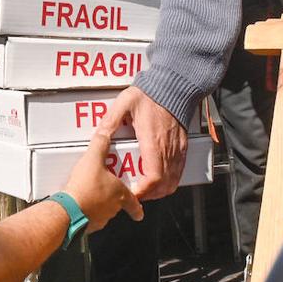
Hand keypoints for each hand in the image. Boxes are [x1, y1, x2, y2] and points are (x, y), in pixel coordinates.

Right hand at [61, 128, 143, 232]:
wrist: (68, 211)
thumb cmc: (85, 187)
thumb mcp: (93, 158)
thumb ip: (101, 144)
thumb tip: (106, 132)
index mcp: (120, 195)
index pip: (134, 204)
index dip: (137, 208)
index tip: (139, 211)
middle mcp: (112, 210)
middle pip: (117, 206)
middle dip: (113, 200)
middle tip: (107, 191)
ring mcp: (100, 219)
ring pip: (103, 213)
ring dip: (98, 206)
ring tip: (89, 194)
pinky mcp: (86, 225)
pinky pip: (88, 218)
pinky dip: (85, 212)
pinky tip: (77, 204)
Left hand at [97, 85, 187, 200]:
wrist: (173, 86)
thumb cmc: (151, 93)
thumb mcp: (125, 103)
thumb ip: (111, 120)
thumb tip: (99, 134)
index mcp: (152, 141)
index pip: (153, 177)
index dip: (144, 191)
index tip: (133, 193)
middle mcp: (167, 149)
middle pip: (164, 185)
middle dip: (150, 195)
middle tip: (136, 194)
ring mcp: (177, 149)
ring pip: (173, 181)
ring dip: (160, 190)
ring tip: (145, 189)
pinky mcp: (183, 147)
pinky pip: (179, 171)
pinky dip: (170, 181)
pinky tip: (159, 178)